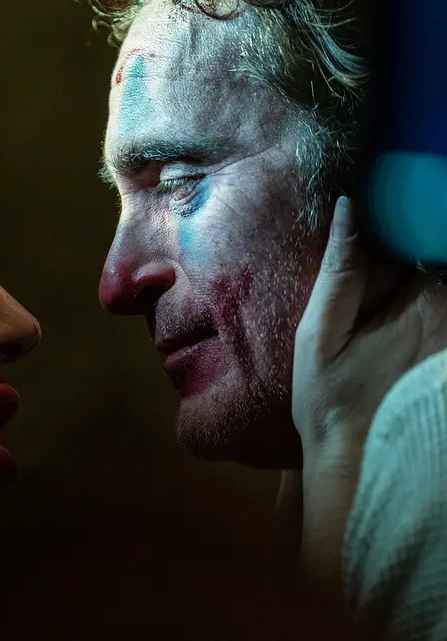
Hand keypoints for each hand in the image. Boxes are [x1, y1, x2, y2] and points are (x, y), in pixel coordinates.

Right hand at [294, 196, 446, 463]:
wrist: (364, 469)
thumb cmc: (332, 404)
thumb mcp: (318, 336)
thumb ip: (339, 271)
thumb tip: (350, 207)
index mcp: (424, 302)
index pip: (431, 235)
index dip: (415, 220)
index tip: (394, 213)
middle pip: (440, 262)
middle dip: (422, 248)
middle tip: (389, 267)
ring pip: (443, 289)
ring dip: (424, 278)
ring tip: (385, 320)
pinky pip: (445, 315)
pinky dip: (434, 305)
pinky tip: (399, 332)